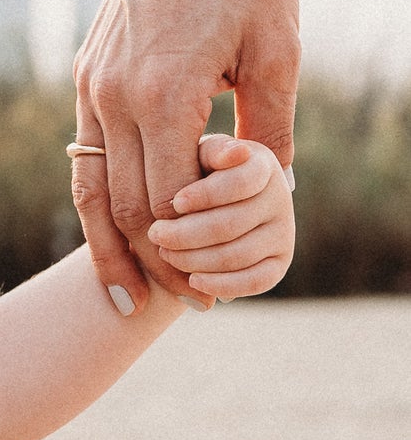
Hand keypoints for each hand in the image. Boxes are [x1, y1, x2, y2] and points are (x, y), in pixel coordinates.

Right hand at [72, 0, 300, 311]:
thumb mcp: (278, 52)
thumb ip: (271, 131)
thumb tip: (278, 196)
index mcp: (165, 93)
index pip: (169, 201)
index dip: (190, 252)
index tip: (211, 288)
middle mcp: (116, 96)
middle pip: (125, 208)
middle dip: (155, 265)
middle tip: (184, 303)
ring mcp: (92, 87)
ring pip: (91, 191)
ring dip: (110, 251)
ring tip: (127, 297)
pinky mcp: (86, 77)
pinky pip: (84, 157)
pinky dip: (98, 205)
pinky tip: (114, 235)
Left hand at [146, 133, 293, 298]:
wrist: (208, 208)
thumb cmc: (195, 175)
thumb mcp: (196, 156)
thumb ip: (209, 154)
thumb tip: (235, 154)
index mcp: (262, 164)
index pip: (241, 182)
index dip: (206, 195)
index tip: (174, 202)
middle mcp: (281, 197)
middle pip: (231, 224)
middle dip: (186, 234)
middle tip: (155, 235)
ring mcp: (283, 232)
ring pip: (236, 255)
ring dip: (194, 260)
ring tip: (164, 254)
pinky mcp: (280, 263)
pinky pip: (255, 282)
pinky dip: (221, 285)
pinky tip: (192, 280)